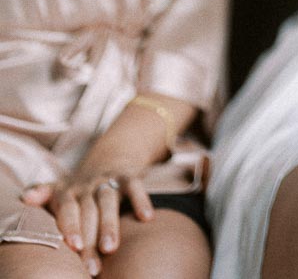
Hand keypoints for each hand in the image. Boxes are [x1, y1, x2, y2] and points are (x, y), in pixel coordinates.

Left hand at [21, 167, 153, 274]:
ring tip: (111, 249)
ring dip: (110, 225)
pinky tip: (147, 218)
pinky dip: (141, 200)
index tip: (72, 248)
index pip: (66, 209)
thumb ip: (43, 194)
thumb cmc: (82, 187)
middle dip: (89, 239)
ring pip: (108, 201)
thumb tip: (25, 197)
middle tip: (91, 267)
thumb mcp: (61, 189)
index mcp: (68, 191)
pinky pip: (135, 186)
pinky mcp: (129, 176)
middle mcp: (87, 185)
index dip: (70, 226)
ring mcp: (108, 179)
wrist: (111, 155)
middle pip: (87, 212)